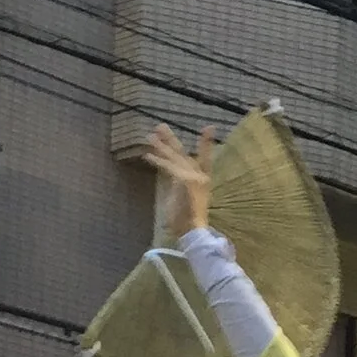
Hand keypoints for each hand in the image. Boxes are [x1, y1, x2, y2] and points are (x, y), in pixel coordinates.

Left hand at [147, 123, 212, 239]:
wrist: (194, 230)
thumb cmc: (189, 222)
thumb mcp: (185, 201)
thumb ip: (179, 189)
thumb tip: (170, 182)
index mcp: (203, 181)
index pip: (206, 158)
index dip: (207, 144)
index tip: (209, 128)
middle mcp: (200, 176)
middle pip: (183, 153)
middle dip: (171, 139)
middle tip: (160, 126)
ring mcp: (193, 176)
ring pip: (174, 157)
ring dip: (161, 146)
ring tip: (149, 136)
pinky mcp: (185, 179)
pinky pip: (169, 167)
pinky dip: (157, 161)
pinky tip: (147, 156)